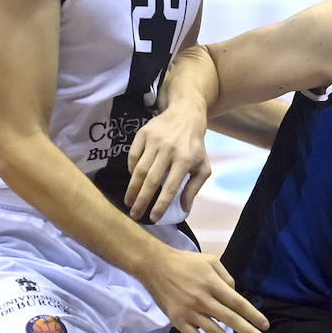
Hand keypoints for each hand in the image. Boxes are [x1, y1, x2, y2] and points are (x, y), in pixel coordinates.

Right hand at [126, 108, 211, 223]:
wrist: (186, 114)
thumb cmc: (195, 145)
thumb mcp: (202, 166)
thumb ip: (194, 188)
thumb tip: (184, 208)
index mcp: (185, 160)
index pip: (171, 188)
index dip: (160, 204)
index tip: (153, 218)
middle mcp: (169, 150)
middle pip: (151, 180)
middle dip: (141, 200)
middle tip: (134, 214)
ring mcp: (154, 141)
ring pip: (139, 169)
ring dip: (132, 188)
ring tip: (129, 202)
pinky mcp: (143, 133)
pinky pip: (133, 155)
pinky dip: (131, 169)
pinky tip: (133, 180)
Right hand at [141, 243, 268, 332]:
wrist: (154, 266)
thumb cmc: (185, 262)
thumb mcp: (209, 261)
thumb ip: (226, 277)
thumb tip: (235, 293)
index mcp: (213, 284)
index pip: (237, 303)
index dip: (252, 315)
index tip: (265, 325)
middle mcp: (203, 300)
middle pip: (230, 319)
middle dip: (248, 332)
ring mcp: (190, 312)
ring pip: (214, 332)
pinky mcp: (178, 320)